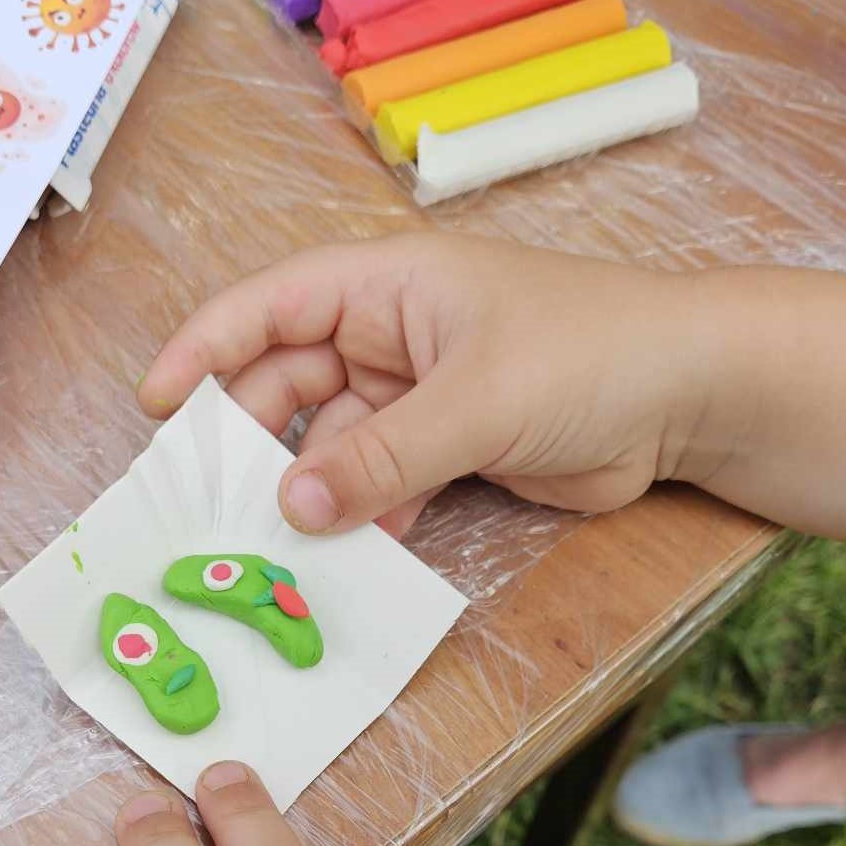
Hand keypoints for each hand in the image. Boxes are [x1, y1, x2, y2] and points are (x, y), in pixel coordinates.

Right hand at [137, 235, 718, 536]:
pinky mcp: (447, 449)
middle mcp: (390, 335)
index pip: (270, 305)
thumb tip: (290, 509)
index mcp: (387, 287)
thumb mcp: (474, 401)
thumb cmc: (587, 356)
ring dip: (308, 493)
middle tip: (211, 507)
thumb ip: (380, 458)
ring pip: (332, 445)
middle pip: (289, 384)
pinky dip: (361, 518)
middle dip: (252, 441)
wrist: (690, 398)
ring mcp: (417, 395)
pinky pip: (379, 483)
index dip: (205, 348)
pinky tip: (349, 558)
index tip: (155, 405)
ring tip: (274, 548)